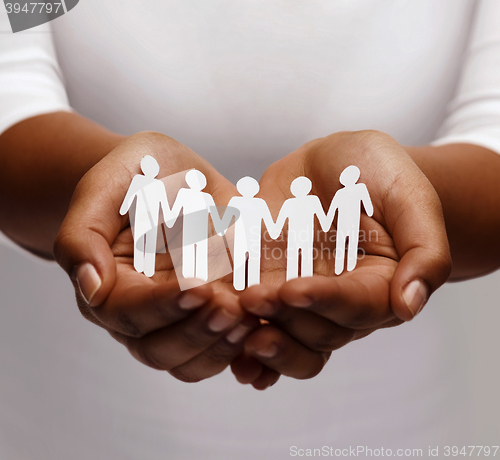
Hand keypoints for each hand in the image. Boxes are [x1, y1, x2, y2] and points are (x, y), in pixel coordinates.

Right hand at [54, 132, 256, 381]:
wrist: (172, 176)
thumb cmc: (135, 177)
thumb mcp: (105, 187)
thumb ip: (83, 235)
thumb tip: (90, 287)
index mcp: (109, 287)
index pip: (129, 312)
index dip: (163, 305)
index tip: (199, 287)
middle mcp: (141, 313)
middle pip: (159, 349)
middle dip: (197, 332)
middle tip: (231, 308)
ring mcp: (177, 319)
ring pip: (191, 361)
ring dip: (221, 346)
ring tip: (250, 318)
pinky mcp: (209, 316)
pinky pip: (222, 350)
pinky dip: (243, 349)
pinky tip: (263, 330)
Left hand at [232, 130, 451, 387]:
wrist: (331, 164)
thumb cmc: (375, 171)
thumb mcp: (408, 194)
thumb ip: (423, 249)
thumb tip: (409, 307)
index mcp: (380, 284)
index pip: (357, 306)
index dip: (325, 301)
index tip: (294, 289)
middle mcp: (341, 301)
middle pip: (318, 332)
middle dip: (284, 318)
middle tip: (252, 297)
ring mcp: (303, 299)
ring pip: (288, 339)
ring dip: (260, 340)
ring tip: (231, 325)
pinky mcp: (271, 288)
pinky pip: (259, 325)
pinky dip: (244, 343)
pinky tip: (229, 354)